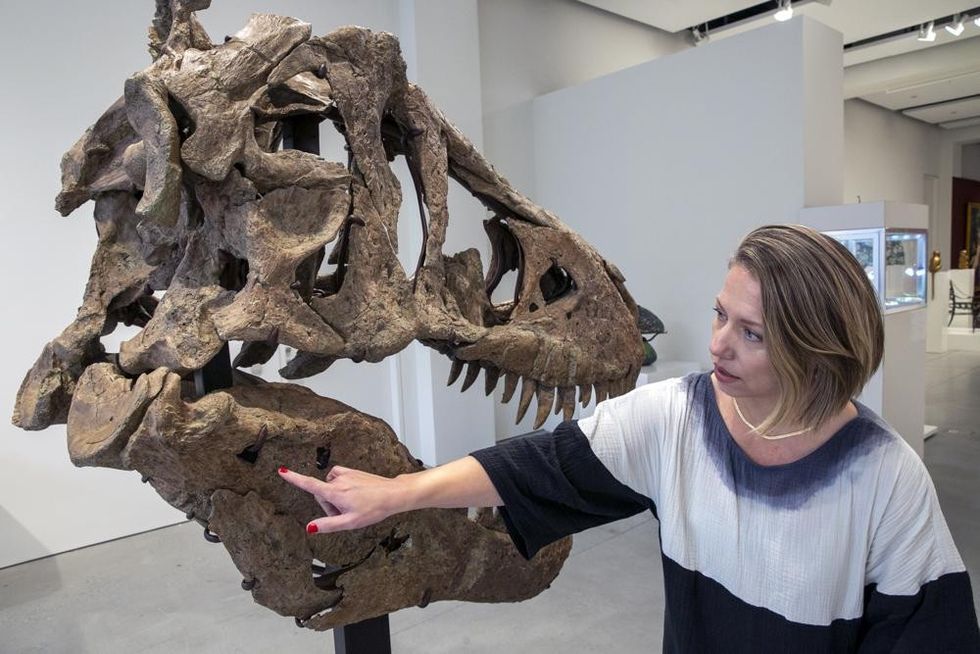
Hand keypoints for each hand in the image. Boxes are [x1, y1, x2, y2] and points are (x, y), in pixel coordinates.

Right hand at [278, 465, 406, 533]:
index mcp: (335, 492)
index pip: (309, 484)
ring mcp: (346, 474)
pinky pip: (338, 479)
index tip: (282, 471)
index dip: (294, 478)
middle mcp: (338, 480)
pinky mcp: (352, 471)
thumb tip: (309, 528)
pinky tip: (353, 496)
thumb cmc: (374, 509)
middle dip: (327, 504)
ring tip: (351, 506)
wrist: (392, 494)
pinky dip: (340, 487)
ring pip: (330, 486)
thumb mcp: (350, 522)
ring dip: (334, 496)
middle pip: (321, 492)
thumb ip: (328, 525)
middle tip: (344, 514)